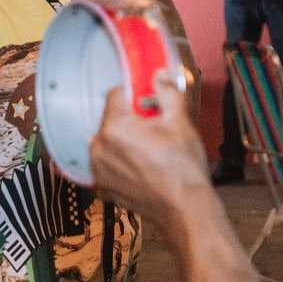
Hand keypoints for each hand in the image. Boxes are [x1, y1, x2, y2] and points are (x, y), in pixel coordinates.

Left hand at [90, 71, 210, 222]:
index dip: (134, 95)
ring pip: (108, 140)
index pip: (115, 95)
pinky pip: (107, 161)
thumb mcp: (180, 121)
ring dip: (123, 139)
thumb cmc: (183, 168)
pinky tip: (141, 165)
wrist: (184, 208)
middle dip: (130, 119)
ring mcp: (98, 168)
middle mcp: (99, 147)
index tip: (149, 103)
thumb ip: (167, 91)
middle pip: (111, 118)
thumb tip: (160, 73)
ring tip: (150, 150)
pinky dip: (119, 160)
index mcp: (115, 127)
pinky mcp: (102, 185)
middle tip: (154, 129)